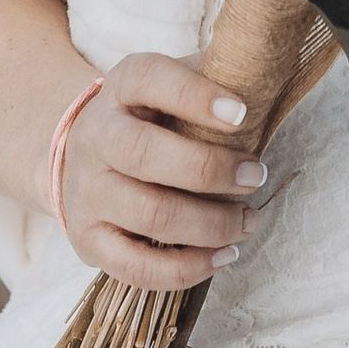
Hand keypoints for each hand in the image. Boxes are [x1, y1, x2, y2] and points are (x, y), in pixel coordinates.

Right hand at [51, 54, 271, 291]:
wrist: (81, 153)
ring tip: (248, 221)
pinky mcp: (88, 240)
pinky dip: (186, 268)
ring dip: (210, 224)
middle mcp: (95, 137)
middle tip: (256, 176)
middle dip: (210, 169)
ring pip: (149, 214)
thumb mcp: (172, 84)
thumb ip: (211, 79)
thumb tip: (266, 85)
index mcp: (121, 86)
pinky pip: (136, 267)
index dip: (195, 96)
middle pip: (144, 154)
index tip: (242, 113)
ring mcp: (87, 192)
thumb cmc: (151, 115)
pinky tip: (224, 255)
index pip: (149, 79)